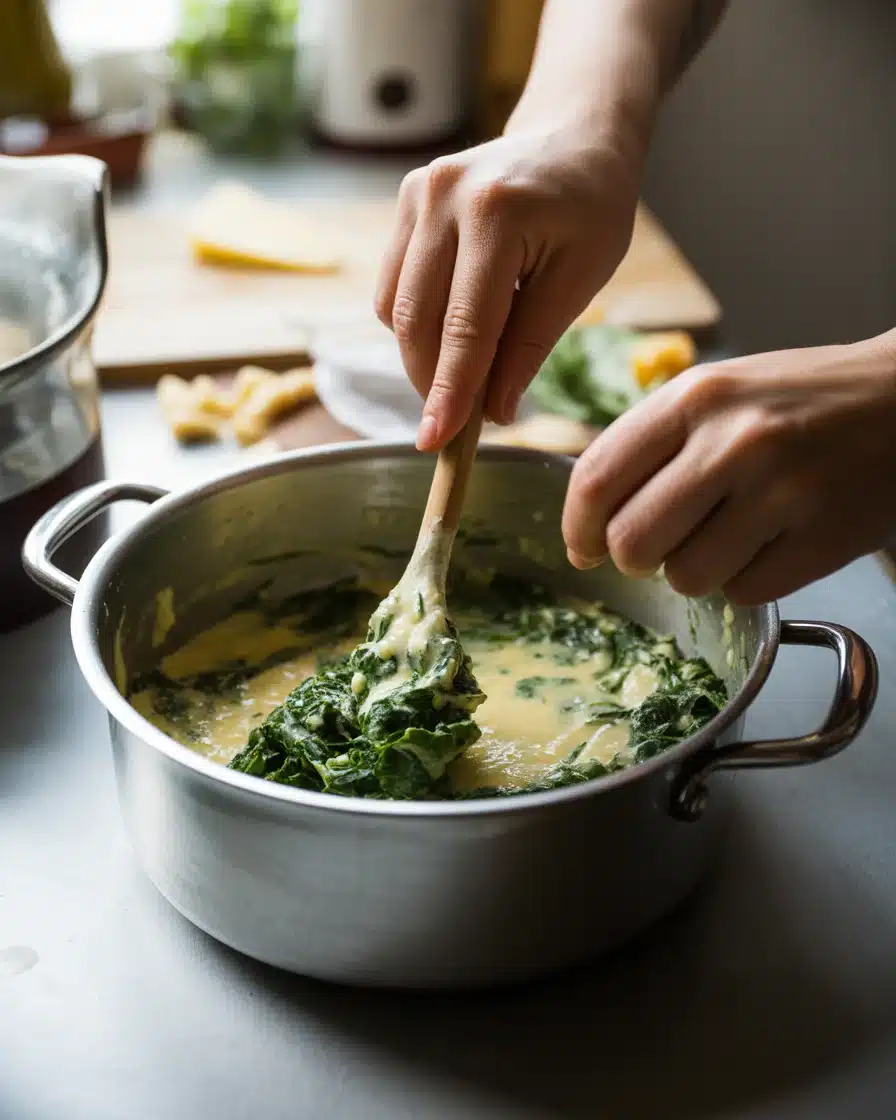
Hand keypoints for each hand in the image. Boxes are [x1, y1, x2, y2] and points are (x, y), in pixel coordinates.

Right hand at [374, 126, 641, 449]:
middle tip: (453, 424)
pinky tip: (454, 329)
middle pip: (416, 320)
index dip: (450, 392)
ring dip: (421, 356)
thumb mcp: (580, 279)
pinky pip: (393, 285)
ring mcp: (418, 193)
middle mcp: (444, 196)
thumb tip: (494, 412)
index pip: (465, 327)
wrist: (574, 135)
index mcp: (496, 214)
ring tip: (464, 373)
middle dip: (430, 381)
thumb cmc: (591, 208)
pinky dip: (416, 323)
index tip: (437, 442)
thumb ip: (531, 345)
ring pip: (394, 308)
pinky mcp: (406, 200)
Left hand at [562, 334, 895, 603]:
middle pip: (631, 543)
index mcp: (695, 397)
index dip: (577, 528)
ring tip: (726, 537)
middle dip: (634, 558)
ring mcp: (784, 491)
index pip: (597, 479)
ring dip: (694, 571)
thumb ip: (649, 445)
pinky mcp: (825, 538)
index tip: (582, 549)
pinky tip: (770, 544)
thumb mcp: (716, 392)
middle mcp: (735, 441)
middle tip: (661, 545)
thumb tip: (589, 524)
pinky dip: (746, 581)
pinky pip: (744, 593)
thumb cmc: (797, 400)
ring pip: (685, 578)